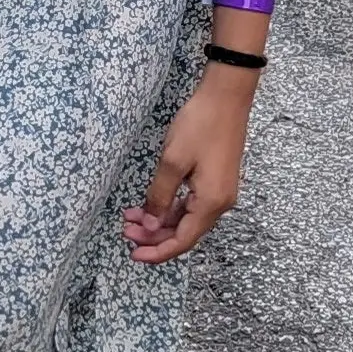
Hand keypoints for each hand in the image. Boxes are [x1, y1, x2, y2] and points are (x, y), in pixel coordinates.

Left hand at [121, 72, 254, 265]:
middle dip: (154, 236)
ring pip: (186, 218)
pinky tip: (150, 204)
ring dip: (159, 221)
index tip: (133, 255)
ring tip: (131, 217)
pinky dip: (169, 207)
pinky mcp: (216, 180)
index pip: (182, 241)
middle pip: (184, 232)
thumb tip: (152, 226)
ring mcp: (220, 192)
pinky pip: (191, 204)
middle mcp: (220, 203)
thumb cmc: (200, 124)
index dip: (157, 252)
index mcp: (211, 203)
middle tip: (125, 230)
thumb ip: (159, 197)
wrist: (226, 96)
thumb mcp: (172, 161)